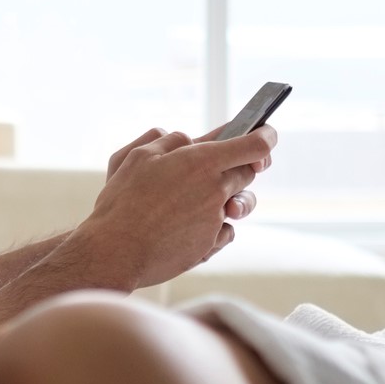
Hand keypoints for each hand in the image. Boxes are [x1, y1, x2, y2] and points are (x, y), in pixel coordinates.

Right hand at [73, 124, 277, 289]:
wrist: (116, 250)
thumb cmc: (122, 201)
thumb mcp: (138, 156)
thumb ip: (169, 142)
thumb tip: (188, 141)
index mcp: (202, 161)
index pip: (254, 144)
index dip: (266, 135)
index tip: (267, 133)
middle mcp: (216, 189)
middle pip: (248, 173)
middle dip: (242, 167)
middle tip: (220, 168)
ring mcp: (215, 219)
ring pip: (238, 204)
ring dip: (230, 198)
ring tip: (203, 201)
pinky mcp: (210, 245)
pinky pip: (226, 231)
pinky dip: (216, 226)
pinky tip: (191, 227)